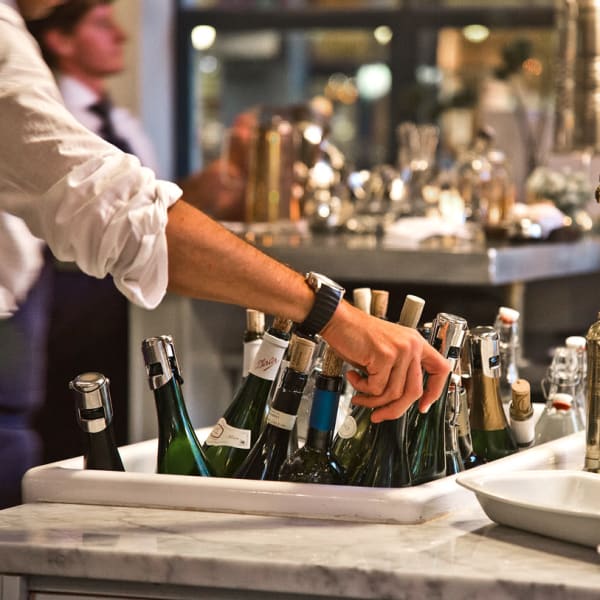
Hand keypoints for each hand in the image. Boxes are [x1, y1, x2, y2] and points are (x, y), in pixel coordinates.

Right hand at [321, 301, 450, 421]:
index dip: (434, 391)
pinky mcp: (385, 356)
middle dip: (394, 410)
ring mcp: (400, 350)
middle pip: (414, 391)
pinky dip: (361, 388)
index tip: (424, 405)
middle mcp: (412, 345)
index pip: (440, 369)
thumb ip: (395, 373)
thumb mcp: (384, 352)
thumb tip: (395, 400)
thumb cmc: (356, 334)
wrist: (338, 320)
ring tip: (359, 392)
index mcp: (415, 342)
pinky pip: (376, 388)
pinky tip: (353, 377)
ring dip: (372, 400)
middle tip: (380, 415)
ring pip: (393, 393)